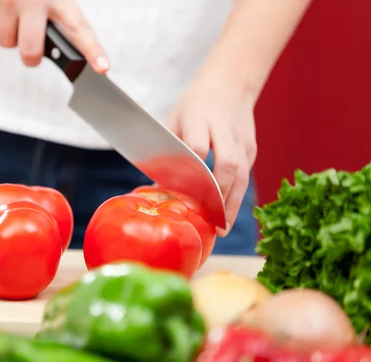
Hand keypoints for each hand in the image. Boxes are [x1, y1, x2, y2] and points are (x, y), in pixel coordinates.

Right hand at [0, 0, 109, 72]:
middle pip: (30, 52)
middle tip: (34, 49)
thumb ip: (61, 13)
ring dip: (11, 35)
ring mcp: (8, 1)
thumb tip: (69, 41)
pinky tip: (3, 7)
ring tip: (17, 16)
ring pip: (6, 41)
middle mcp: (33, 1)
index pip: (78, 29)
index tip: (102, 67)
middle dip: (31, 56)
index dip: (92, 51)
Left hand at [166, 76, 257, 236]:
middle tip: (206, 219)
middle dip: (216, 195)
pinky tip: (226, 217)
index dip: (189, 171)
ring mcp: (242, 141)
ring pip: (242, 176)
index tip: (179, 193)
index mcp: (200, 117)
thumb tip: (158, 188)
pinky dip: (236, 199)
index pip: (197, 146)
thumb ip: (169, 150)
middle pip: (227, 164)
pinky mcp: (251, 150)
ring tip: (221, 229)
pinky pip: (246, 178)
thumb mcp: (175, 119)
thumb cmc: (194, 105)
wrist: (230, 84)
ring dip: (231, 204)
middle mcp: (225, 130)